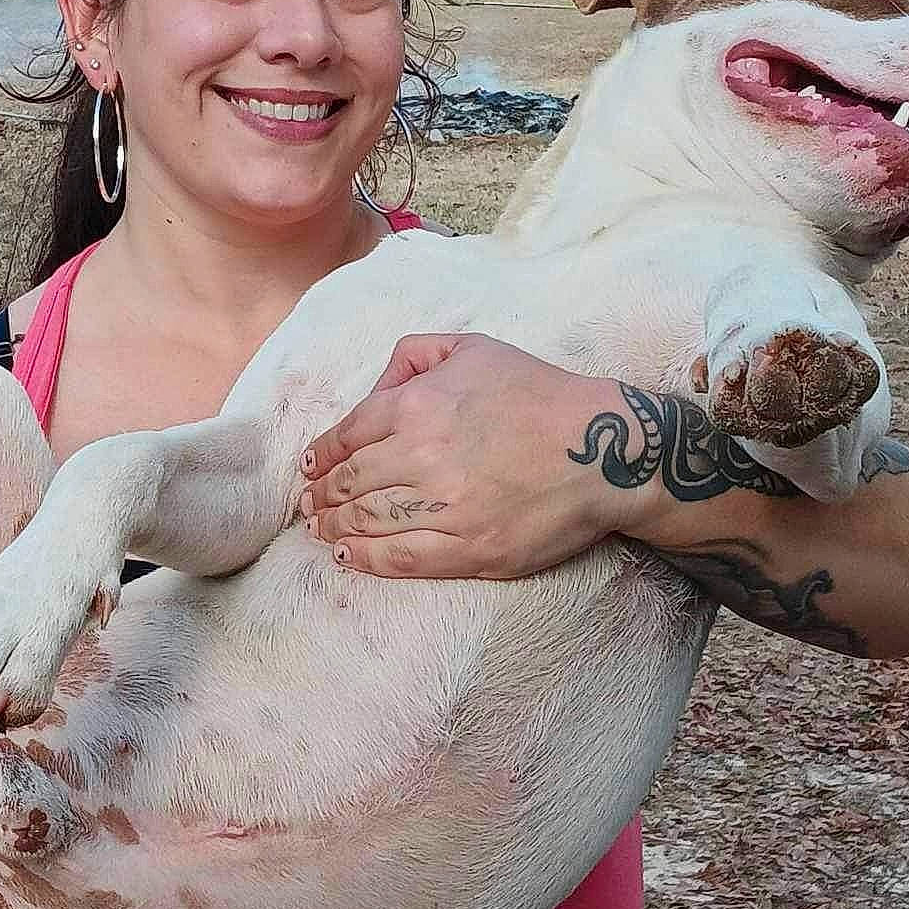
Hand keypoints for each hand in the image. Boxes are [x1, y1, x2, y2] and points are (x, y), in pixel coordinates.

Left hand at [299, 334, 618, 578]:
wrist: (603, 448)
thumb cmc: (539, 393)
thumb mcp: (474, 348)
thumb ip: (415, 356)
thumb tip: (376, 388)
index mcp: (417, 405)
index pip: (348, 434)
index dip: (321, 454)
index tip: (308, 467)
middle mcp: (421, 456)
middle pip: (350, 482)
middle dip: (320, 494)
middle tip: (305, 504)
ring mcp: (444, 508)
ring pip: (368, 521)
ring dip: (333, 526)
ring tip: (317, 529)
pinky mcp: (469, 549)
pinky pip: (401, 558)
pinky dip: (365, 560)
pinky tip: (346, 557)